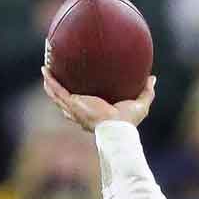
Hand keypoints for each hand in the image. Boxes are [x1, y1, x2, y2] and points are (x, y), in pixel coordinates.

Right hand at [41, 67, 155, 131]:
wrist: (118, 128)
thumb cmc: (128, 122)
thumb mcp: (140, 104)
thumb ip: (146, 91)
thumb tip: (152, 78)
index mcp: (94, 112)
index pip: (83, 105)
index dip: (77, 97)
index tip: (76, 86)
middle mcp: (81, 111)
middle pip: (65, 101)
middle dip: (58, 90)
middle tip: (55, 76)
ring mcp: (75, 108)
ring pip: (57, 96)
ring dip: (49, 84)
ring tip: (45, 71)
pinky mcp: (73, 103)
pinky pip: (58, 91)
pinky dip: (50, 81)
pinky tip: (45, 70)